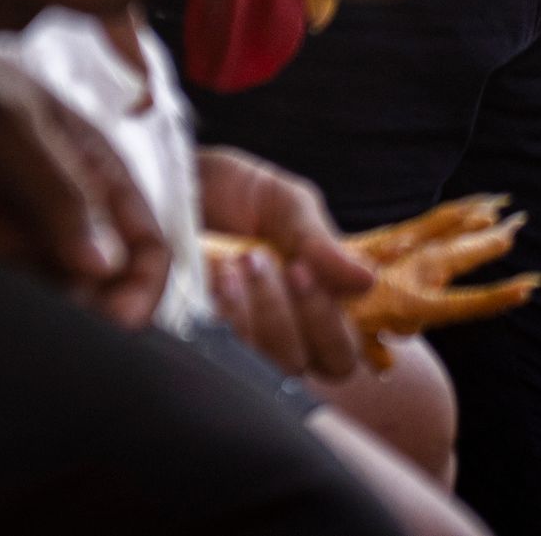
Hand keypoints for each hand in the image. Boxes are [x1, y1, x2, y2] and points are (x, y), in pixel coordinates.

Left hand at [0, 41, 170, 325]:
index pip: (145, 241)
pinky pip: (11, 306)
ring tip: (32, 334)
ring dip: (56, 324)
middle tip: (70, 334)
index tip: (116, 317)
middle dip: (100, 317)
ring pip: (62, 303)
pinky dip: (14, 324)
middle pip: (108, 285)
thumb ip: (56, 191)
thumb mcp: (5, 127)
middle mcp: (62, 210)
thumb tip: (105, 263)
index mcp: (90, 167)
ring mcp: (18, 240)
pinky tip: (0, 331)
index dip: (141, 285)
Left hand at [198, 147, 374, 380]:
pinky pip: (214, 350)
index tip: (301, 271)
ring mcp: (237, 339)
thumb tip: (367, 280)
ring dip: (251, 315)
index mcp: (315, 308)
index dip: (331, 327)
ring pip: (262, 363)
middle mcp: (282, 335)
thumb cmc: (235, 193)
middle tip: (258, 259)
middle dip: (288, 315)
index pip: (342, 354)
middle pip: (305, 365)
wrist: (173, 176)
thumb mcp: (284, 202)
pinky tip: (207, 277)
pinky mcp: (193, 334)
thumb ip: (320, 240)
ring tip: (231, 264)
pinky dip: (216, 316)